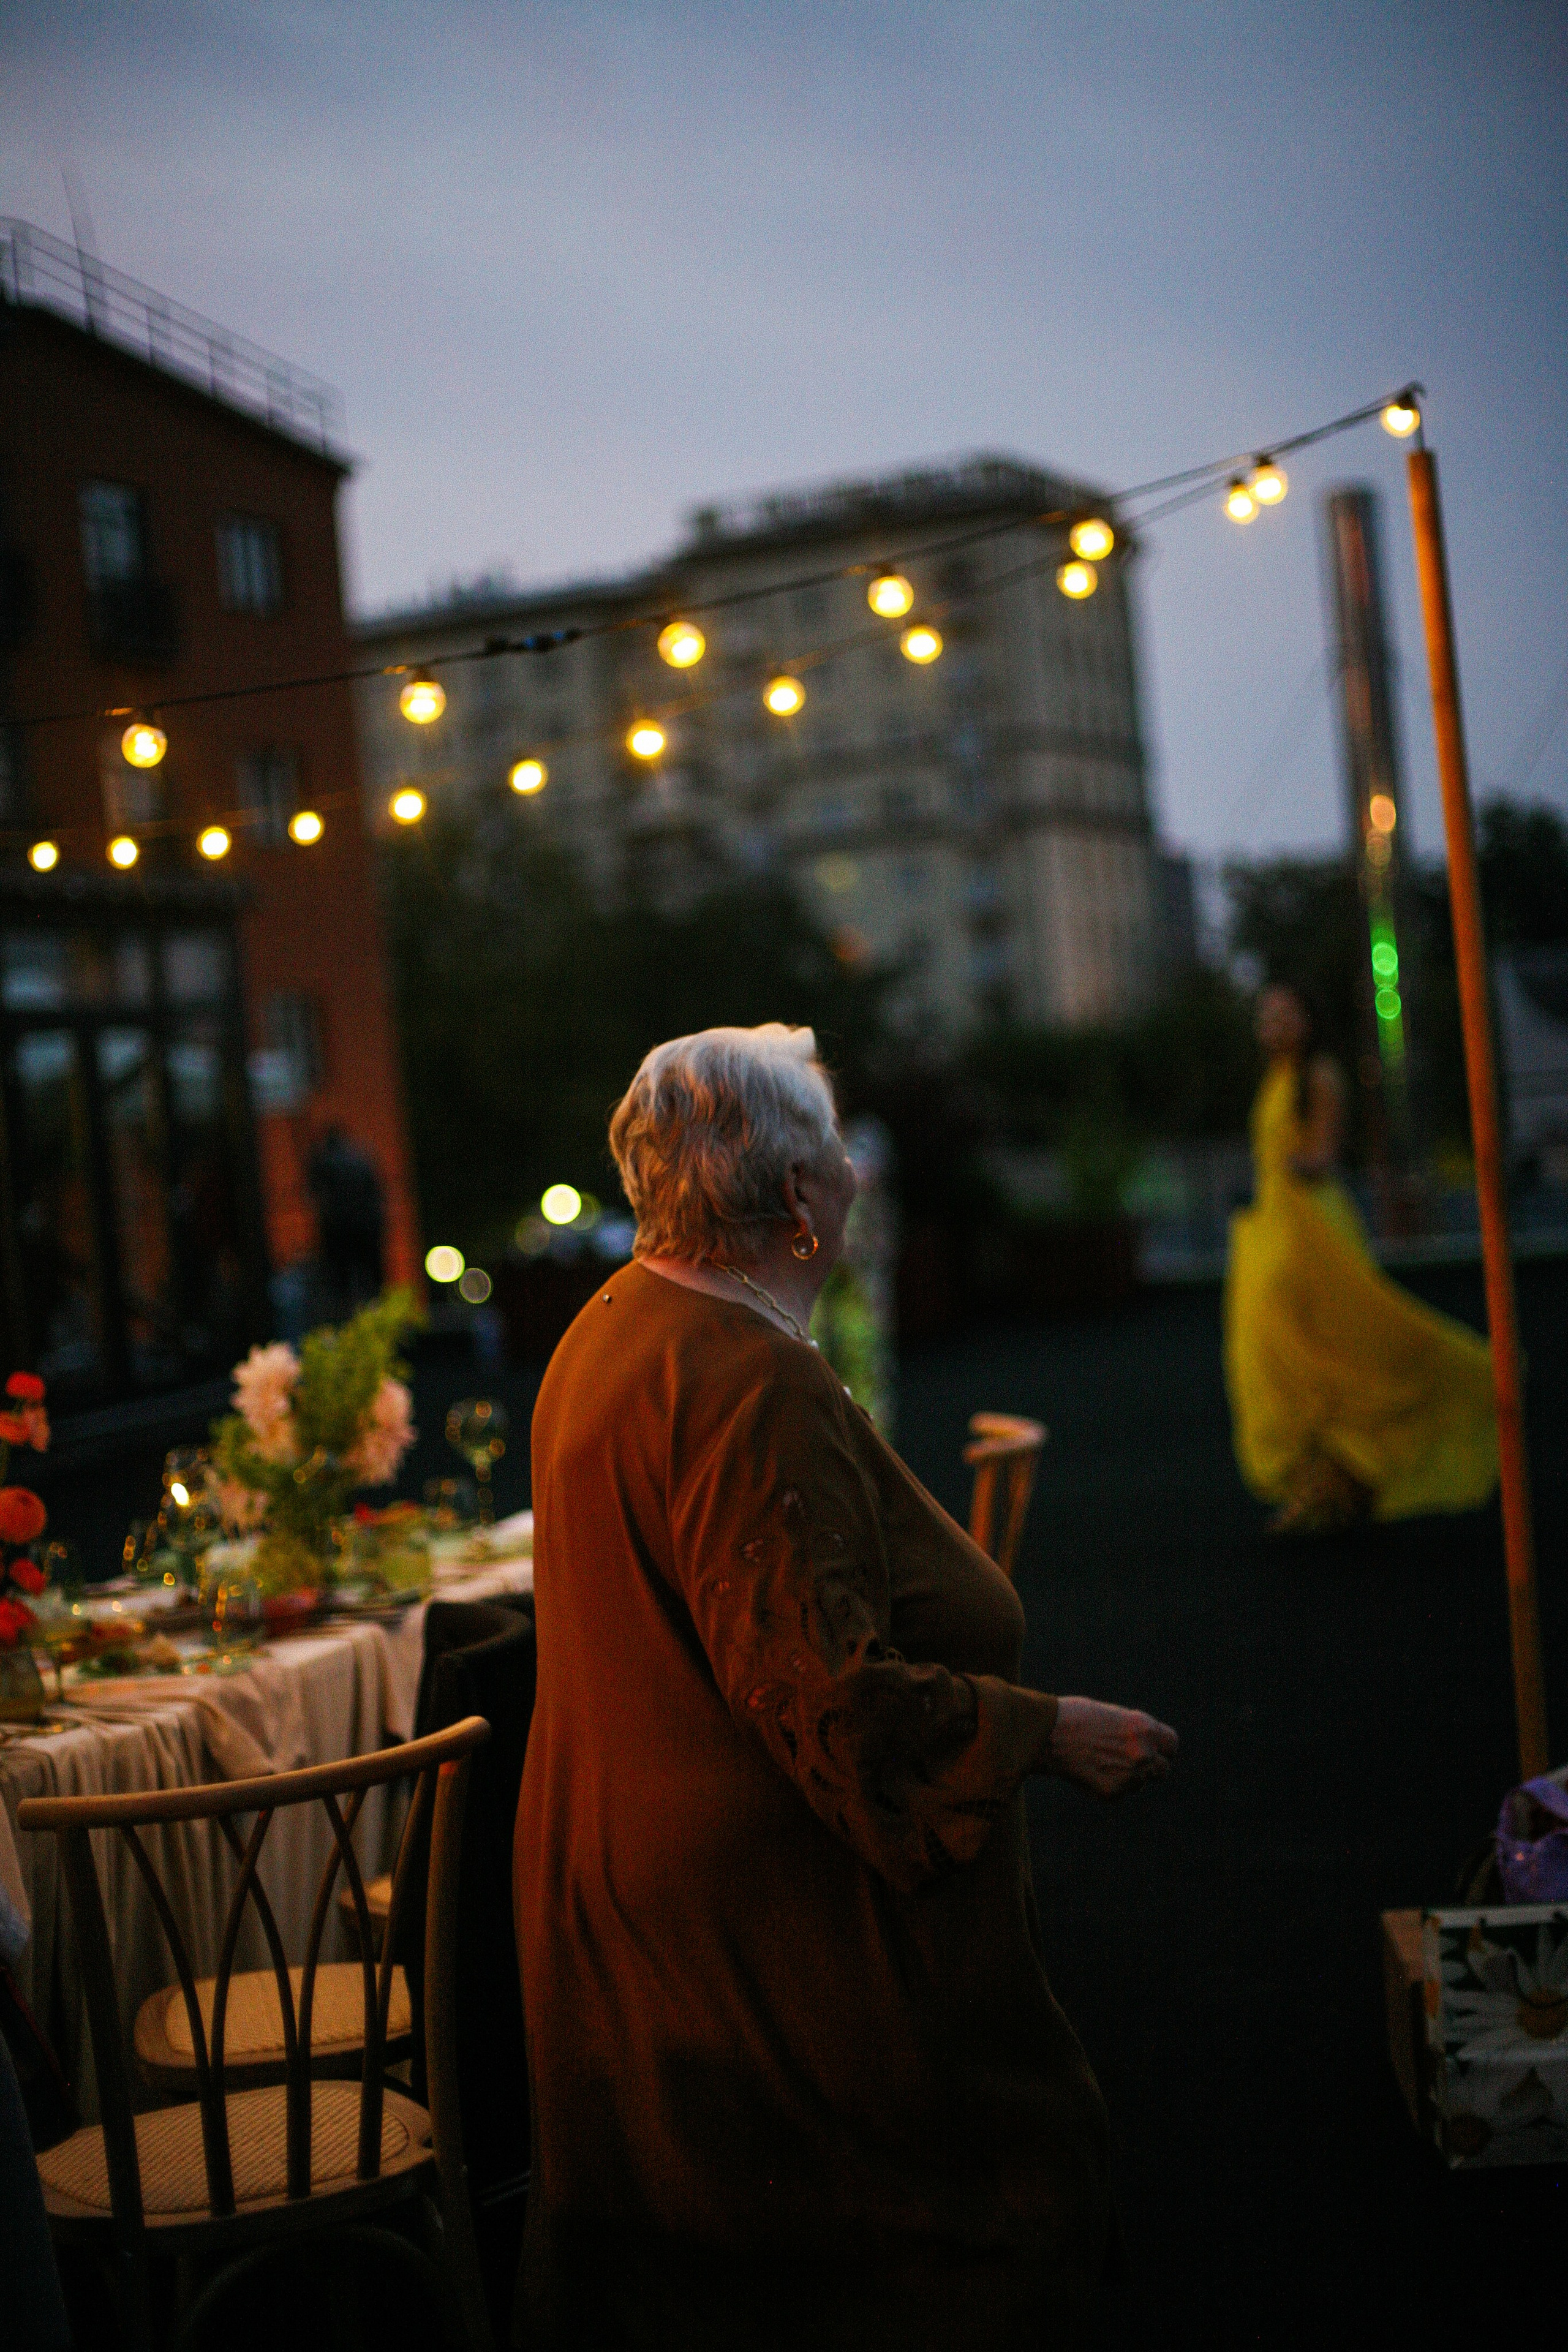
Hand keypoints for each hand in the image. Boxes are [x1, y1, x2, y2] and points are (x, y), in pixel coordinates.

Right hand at [1043, 1696, 1178, 1797]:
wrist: (1047, 1734)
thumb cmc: (1076, 1718)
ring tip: (1097, 1760)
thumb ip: (1136, 1733)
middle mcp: (1143, 1753)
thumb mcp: (1114, 1716)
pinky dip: (1108, 1786)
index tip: (1153, 1750)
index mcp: (1145, 1728)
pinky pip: (1119, 1794)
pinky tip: (1089, 1771)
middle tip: (1127, 1761)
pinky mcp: (1113, 1793)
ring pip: (1138, 1783)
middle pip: (1162, 1770)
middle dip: (1149, 1767)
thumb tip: (1150, 1748)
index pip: (1172, 1745)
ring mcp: (1130, 1775)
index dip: (1162, 1748)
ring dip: (1126, 1777)